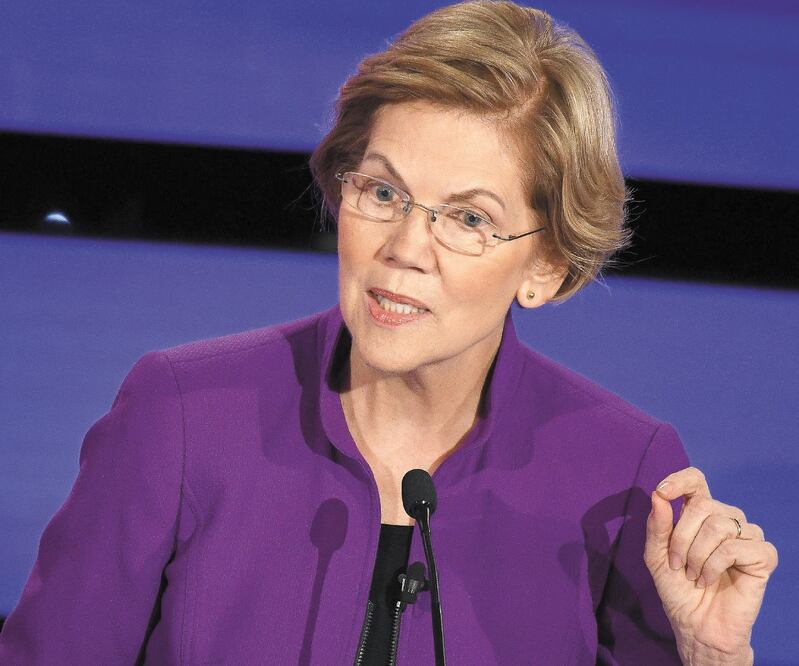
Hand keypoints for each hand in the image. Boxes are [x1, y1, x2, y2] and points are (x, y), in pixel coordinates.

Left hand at [644, 467, 777, 664]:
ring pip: (718, 525)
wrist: (695, 624)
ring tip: (694, 575)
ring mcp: (747, 536)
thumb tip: (657, 496)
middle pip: (702, 505)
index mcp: (700, 513)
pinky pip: (735, 547)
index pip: (696, 480)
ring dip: (696, 555)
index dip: (679, 480)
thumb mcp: (656, 555)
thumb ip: (657, 525)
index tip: (662, 492)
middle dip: (680, 538)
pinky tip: (709, 580)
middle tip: (678, 565)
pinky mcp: (763, 556)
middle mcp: (726, 519)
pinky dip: (714, 565)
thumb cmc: (677, 589)